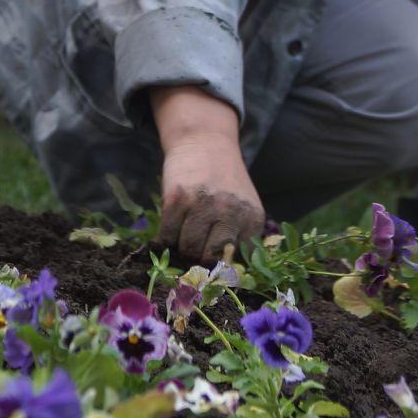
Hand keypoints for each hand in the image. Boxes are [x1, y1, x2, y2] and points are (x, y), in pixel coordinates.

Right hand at [158, 137, 266, 266]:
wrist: (204, 142)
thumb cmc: (226, 180)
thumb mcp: (244, 205)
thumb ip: (241, 235)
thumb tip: (225, 275)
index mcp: (251, 218)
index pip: (238, 261)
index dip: (223, 265)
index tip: (215, 265)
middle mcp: (229, 213)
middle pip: (209, 258)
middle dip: (200, 259)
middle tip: (195, 250)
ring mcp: (201, 205)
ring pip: (186, 249)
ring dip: (182, 248)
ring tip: (184, 234)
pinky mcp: (176, 199)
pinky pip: (167, 235)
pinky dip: (165, 238)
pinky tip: (171, 227)